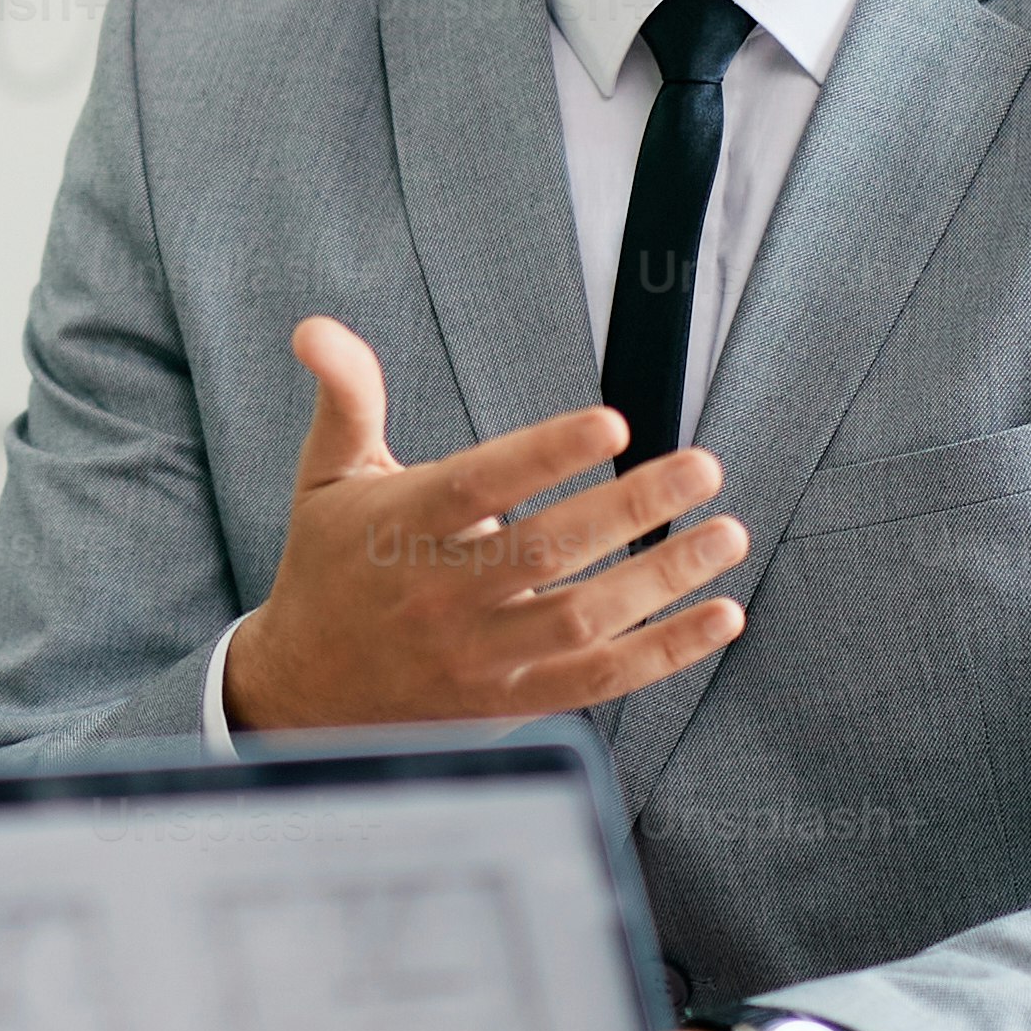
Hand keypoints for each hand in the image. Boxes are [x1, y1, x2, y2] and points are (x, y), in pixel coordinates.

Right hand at [219, 318, 747, 733]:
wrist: (304, 692)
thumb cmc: (330, 566)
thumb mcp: (326, 477)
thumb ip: (345, 398)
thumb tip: (317, 328)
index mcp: (400, 527)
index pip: (477, 486)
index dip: (545, 454)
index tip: (613, 423)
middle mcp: (439, 594)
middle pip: (546, 549)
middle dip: (632, 507)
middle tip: (703, 468)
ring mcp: (476, 656)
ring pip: (582, 617)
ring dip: (663, 577)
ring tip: (726, 534)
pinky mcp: (507, 702)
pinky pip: (597, 679)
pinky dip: (665, 652)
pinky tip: (721, 615)